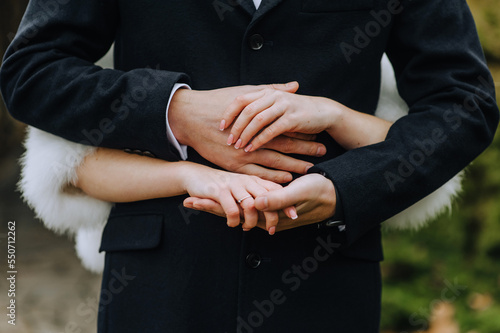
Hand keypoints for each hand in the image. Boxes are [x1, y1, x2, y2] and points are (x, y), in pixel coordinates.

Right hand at [168, 84, 326, 182]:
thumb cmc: (217, 102)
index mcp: (258, 121)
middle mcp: (254, 139)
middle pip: (285, 146)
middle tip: (322, 153)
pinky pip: (257, 174)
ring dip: (293, 166)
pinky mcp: (233, 165)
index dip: (304, 133)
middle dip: (305, 151)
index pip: (287, 129)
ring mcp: (244, 154)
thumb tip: (294, 86)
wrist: (189, 118)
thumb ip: (271, 91)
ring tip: (310, 169)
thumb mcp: (244, 93)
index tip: (320, 136)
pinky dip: (273, 177)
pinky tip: (285, 179)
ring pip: (275, 163)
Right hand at [181, 163, 296, 234]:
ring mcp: (232, 185)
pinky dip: (234, 220)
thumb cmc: (222, 186)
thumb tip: (275, 207)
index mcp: (253, 180)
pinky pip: (231, 209)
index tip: (293, 215)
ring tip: (247, 228)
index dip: (285, 202)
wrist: (196, 176)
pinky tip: (233, 224)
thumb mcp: (242, 188)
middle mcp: (245, 181)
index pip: (274, 189)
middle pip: (266, 198)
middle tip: (271, 229)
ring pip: (250, 205)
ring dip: (250, 221)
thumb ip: (257, 195)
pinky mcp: (218, 191)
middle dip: (271, 216)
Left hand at [184, 173, 335, 231]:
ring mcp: (267, 207)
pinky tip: (225, 192)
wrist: (336, 193)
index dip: (212, 207)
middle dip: (209, 206)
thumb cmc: (320, 193)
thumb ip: (277, 200)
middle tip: (187, 202)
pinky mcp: (271, 200)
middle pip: (231, 212)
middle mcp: (265, 213)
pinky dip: (233, 197)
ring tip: (199, 199)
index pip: (234, 213)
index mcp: (268, 213)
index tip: (192, 201)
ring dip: (218, 202)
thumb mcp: (300, 193)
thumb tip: (254, 205)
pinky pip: (246, 200)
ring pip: (237, 206)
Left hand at [220, 82, 341, 151]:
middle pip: (247, 110)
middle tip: (227, 139)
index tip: (220, 125)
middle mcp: (273, 96)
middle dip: (235, 126)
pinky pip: (271, 130)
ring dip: (245, 134)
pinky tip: (251, 149)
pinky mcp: (292, 118)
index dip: (229, 112)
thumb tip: (238, 117)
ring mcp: (283, 106)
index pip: (241, 99)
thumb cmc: (296, 111)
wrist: (323, 112)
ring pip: (257, 119)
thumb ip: (260, 107)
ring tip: (237, 146)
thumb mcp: (276, 106)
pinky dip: (259, 140)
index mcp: (267, 92)